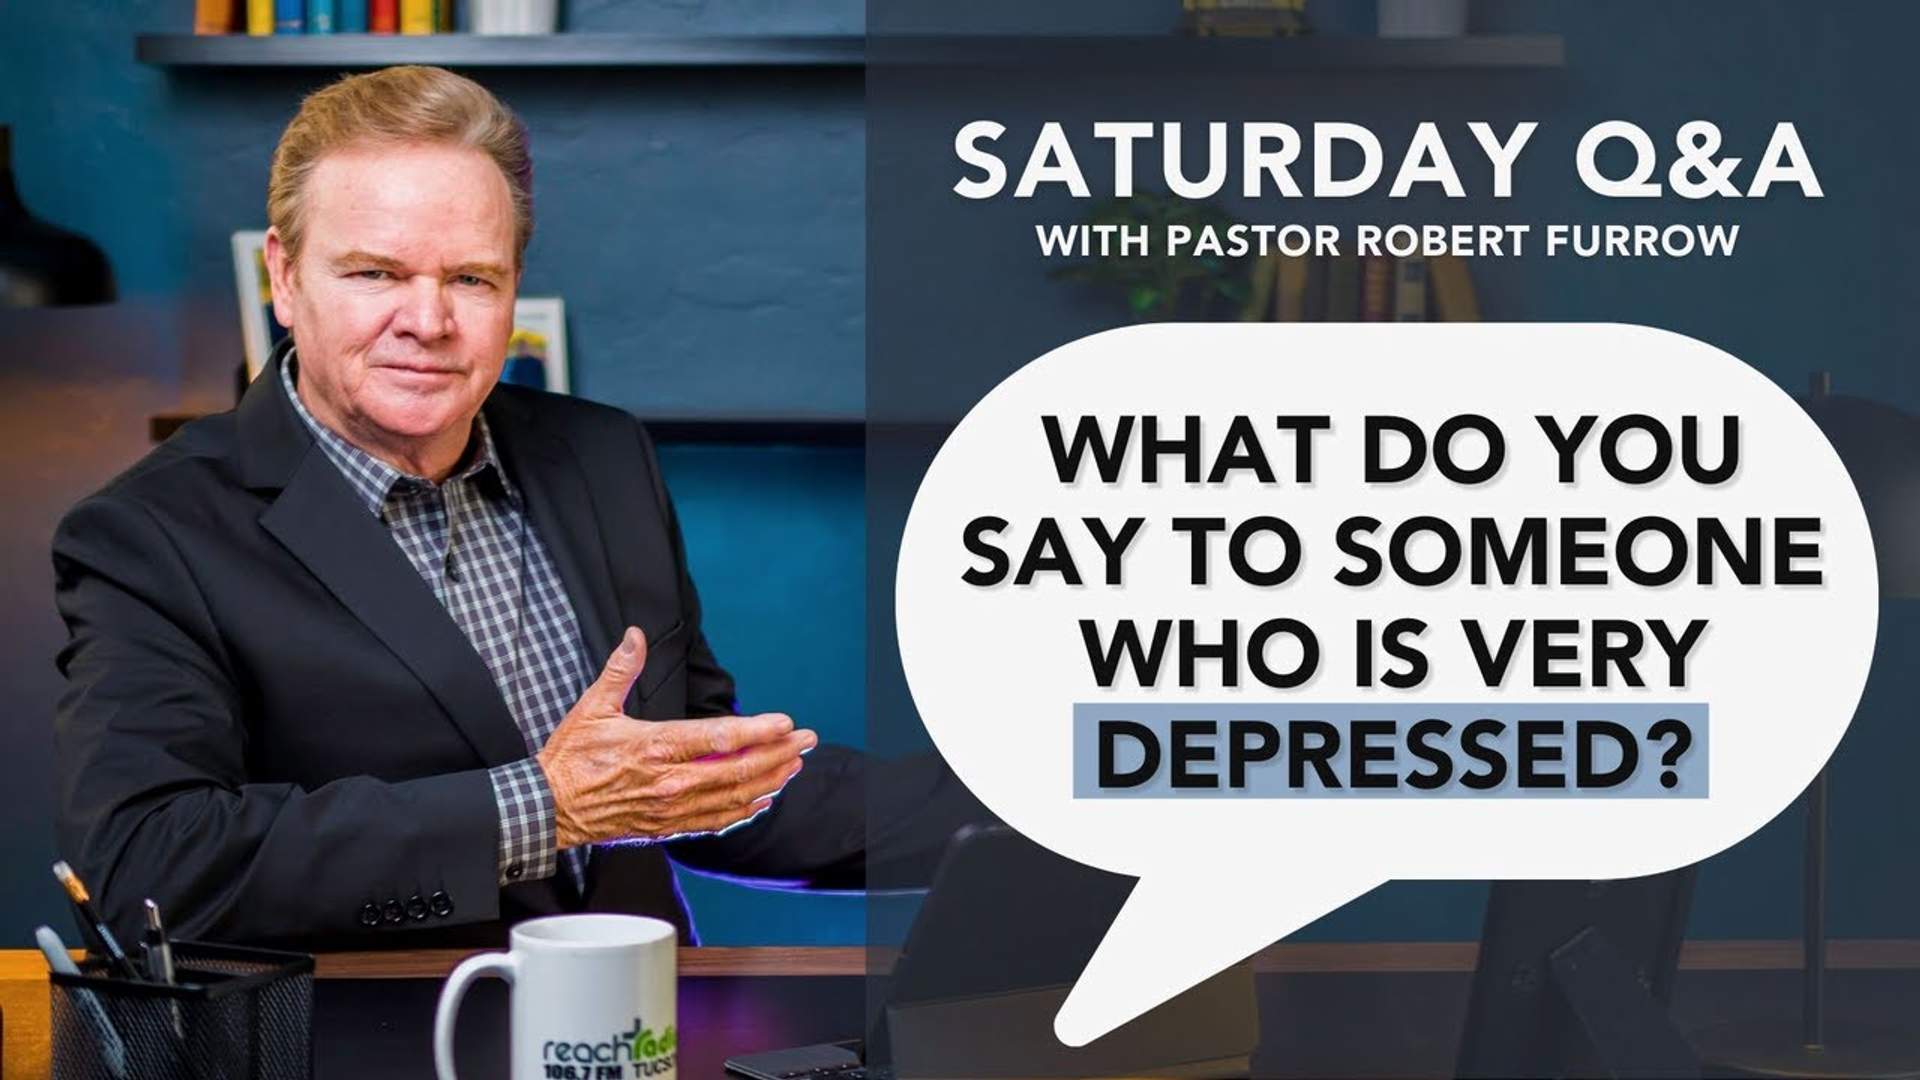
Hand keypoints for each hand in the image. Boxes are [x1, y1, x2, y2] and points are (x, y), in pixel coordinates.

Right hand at [537, 626, 815, 848]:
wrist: (548, 808)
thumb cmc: (570, 758)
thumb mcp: (592, 707)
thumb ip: (621, 670)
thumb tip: (636, 636)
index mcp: (654, 746)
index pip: (719, 738)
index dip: (758, 730)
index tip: (786, 723)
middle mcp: (669, 780)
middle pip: (737, 770)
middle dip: (778, 755)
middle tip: (806, 741)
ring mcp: (670, 807)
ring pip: (732, 797)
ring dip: (768, 781)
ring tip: (793, 766)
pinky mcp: (666, 826)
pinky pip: (714, 821)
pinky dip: (743, 811)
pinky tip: (761, 799)